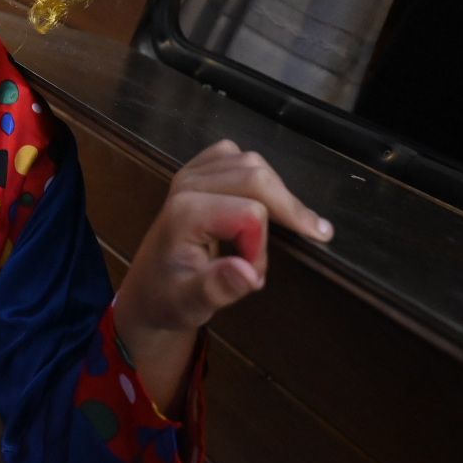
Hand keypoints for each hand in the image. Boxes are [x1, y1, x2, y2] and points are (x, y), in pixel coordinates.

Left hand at [112, 140, 331, 411]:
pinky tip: (267, 201)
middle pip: (257, 178)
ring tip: (290, 228)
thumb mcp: (192, 304)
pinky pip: (239, 158)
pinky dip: (261, 178)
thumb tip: (249, 273)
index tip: (254, 275)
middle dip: (287, 211)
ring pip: (254, 165)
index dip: (261, 246)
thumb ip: (218, 287)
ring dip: (278, 195)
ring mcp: (192, 172)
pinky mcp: (198, 169)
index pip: (251, 213)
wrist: (150, 287)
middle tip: (312, 239)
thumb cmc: (170, 297)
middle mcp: (188, 184)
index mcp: (185, 213)